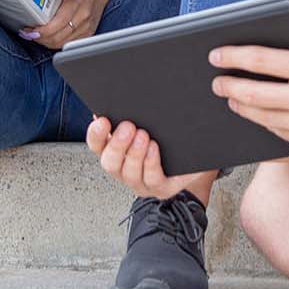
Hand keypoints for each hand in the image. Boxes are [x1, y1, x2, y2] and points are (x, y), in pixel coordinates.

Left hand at [23, 0, 102, 49]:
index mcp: (77, 0)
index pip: (57, 23)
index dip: (42, 30)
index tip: (29, 29)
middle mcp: (83, 15)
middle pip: (58, 37)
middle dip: (40, 38)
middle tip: (28, 33)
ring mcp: (86, 26)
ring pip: (62, 42)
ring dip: (46, 41)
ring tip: (35, 36)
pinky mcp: (88, 33)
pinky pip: (68, 43)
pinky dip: (56, 42)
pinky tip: (48, 38)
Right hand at [85, 116, 210, 199]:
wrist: (192, 157)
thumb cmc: (164, 139)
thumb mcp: (146, 123)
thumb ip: (128, 114)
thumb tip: (116, 101)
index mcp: (114, 151)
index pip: (96, 144)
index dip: (96, 134)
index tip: (103, 120)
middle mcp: (123, 169)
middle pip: (110, 162)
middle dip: (117, 144)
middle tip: (127, 127)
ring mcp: (140, 181)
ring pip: (130, 173)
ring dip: (135, 153)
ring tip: (143, 136)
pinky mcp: (160, 187)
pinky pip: (152, 178)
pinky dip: (151, 163)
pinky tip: (154, 148)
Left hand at [209, 0, 288, 153]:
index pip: (259, 61)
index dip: (232, 57)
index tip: (216, 55)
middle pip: (253, 95)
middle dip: (229, 87)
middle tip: (216, 82)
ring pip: (264, 120)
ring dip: (243, 110)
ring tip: (232, 101)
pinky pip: (283, 141)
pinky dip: (265, 130)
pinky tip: (258, 122)